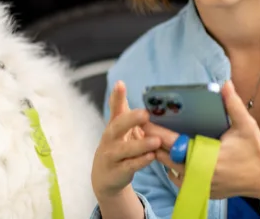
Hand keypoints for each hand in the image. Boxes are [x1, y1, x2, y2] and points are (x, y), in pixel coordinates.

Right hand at [91, 81, 160, 200]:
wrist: (104, 176)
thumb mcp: (117, 127)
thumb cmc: (116, 146)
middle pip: (117, 127)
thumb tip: (121, 83)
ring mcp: (112, 155)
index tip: (120, 84)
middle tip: (145, 113)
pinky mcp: (118, 171)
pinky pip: (130, 165)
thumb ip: (120, 108)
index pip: (114, 108)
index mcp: (114, 125)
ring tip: (156, 141)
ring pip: (125, 149)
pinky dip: (141, 161)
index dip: (117, 96)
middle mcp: (110, 138)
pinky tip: (151, 157)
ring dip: (141, 145)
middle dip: (130, 119)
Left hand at [143, 80, 259, 206]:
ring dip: (159, 152)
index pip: (173, 143)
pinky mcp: (200, 189)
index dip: (156, 131)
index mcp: (208, 158)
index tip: (144, 119)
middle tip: (139, 124)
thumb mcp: (246, 126)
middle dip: (151, 140)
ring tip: (147, 135)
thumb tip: (225, 84)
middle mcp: (200, 174)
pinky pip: (177, 177)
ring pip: (168, 167)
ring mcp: (198, 184)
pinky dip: (171, 164)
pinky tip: (165, 151)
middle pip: (165, 156)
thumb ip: (233, 105)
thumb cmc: (255, 151)